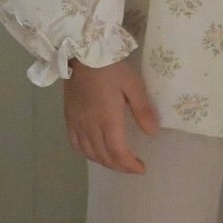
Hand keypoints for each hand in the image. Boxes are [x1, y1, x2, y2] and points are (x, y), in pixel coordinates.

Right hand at [64, 58, 159, 172]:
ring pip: (90, 153)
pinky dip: (87, 154)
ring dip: (104, 162)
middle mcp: (91, 126)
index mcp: (108, 120)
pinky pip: (75, 144)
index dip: (129, 165)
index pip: (118, 153)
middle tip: (132, 167)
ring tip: (117, 161)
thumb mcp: (133, 85)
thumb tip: (153, 133)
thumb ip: (143, 110)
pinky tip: (94, 152)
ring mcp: (78, 123)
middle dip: (120, 166)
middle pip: (104, 157)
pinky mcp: (69, 118)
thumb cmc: (111, 68)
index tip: (141, 168)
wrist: (82, 53)